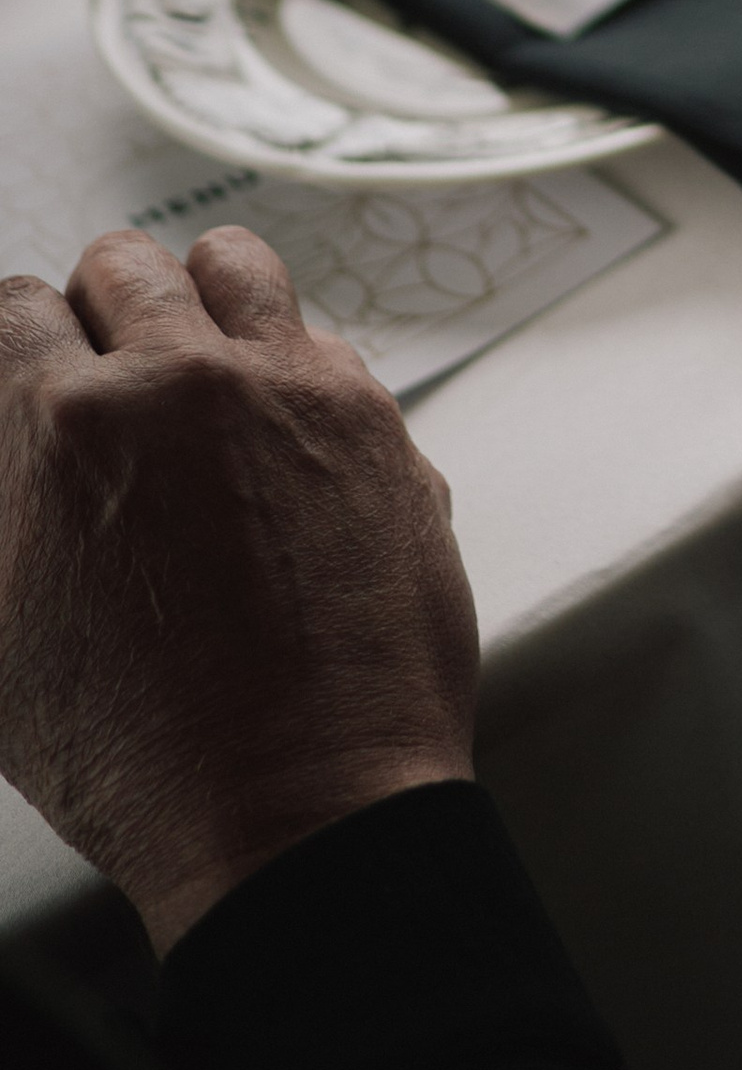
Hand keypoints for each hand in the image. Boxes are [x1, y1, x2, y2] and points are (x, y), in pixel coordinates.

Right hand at [0, 229, 477, 953]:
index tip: (33, 363)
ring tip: (196, 364)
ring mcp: (292, 388)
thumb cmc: (137, 754)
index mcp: (68, 426)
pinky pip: (321, 338)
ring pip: (235, 264)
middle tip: (108, 370)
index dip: (21, 342)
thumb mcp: (4, 635)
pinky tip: (275, 435)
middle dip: (103, 310)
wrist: (297, 805)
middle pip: (124, 264)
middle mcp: (185, 380)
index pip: (18, 308)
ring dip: (201, 300)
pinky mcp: (377, 417)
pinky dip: (289, 366)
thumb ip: (9, 504)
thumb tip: (19, 450)